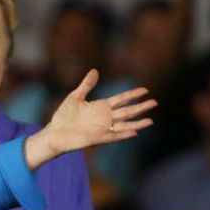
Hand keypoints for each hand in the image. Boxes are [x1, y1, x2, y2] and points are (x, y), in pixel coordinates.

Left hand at [25, 70, 155, 168]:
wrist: (54, 132)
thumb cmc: (64, 115)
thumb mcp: (75, 97)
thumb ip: (87, 85)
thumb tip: (95, 70)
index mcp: (101, 107)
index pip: (121, 99)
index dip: (132, 95)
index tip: (145, 90)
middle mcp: (105, 118)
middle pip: (126, 111)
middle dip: (140, 107)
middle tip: (154, 102)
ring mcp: (103, 128)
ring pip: (124, 125)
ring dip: (137, 123)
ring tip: (150, 121)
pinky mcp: (98, 138)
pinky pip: (114, 136)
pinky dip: (123, 134)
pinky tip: (134, 132)